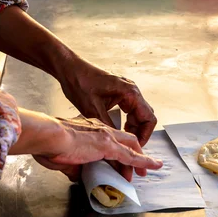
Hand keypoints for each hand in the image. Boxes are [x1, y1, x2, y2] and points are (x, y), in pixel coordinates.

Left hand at [0, 6, 156, 145]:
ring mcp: (127, 91)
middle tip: (131, 148)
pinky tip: (119, 130)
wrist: (68, 68)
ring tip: (124, 141)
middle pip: (146, 117)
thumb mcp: (92, 110)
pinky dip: (128, 122)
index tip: (137, 148)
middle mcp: (132, 90)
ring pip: (139, 115)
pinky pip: (131, 110)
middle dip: (140, 134)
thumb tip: (115, 146)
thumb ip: (108, 128)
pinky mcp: (120, 93)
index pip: (148, 119)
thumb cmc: (78, 82)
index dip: (145, 136)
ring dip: (134, 129)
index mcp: (130, 92)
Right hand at [10, 109, 162, 181]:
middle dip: (134, 153)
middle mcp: (100, 128)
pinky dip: (143, 162)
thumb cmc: (47, 144)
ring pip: (130, 147)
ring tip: (147, 172)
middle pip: (125, 139)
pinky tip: (153, 166)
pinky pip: (131, 156)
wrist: (47, 135)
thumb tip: (77, 175)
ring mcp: (106, 136)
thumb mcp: (61, 157)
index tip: (120, 159)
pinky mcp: (109, 146)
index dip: (117, 148)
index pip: (109, 138)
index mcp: (88, 128)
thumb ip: (73, 166)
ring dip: (139, 160)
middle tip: (138, 167)